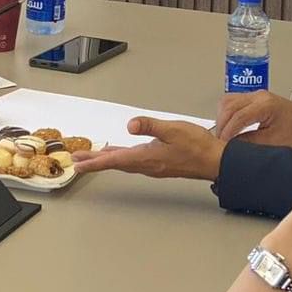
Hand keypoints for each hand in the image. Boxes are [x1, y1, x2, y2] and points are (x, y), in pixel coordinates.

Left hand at [71, 117, 224, 181]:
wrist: (215, 161)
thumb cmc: (196, 146)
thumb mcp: (173, 130)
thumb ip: (151, 126)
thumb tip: (130, 125)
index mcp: (146, 157)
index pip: (113, 161)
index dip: (94, 162)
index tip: (78, 165)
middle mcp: (147, 165)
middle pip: (115, 164)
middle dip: (95, 162)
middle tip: (77, 162)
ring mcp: (153, 165)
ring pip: (123, 164)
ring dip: (107, 161)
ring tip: (93, 158)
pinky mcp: (160, 163)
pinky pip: (133, 162)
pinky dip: (121, 159)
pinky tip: (121, 154)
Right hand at [214, 90, 291, 147]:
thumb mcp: (274, 141)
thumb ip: (251, 142)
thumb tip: (231, 145)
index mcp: (265, 105)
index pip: (239, 116)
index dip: (228, 131)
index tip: (222, 144)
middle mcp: (258, 96)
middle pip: (229, 105)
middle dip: (221, 124)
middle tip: (219, 140)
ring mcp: (254, 95)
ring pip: (227, 101)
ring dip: (222, 117)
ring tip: (223, 134)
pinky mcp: (251, 98)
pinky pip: (232, 101)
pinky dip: (226, 113)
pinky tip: (227, 125)